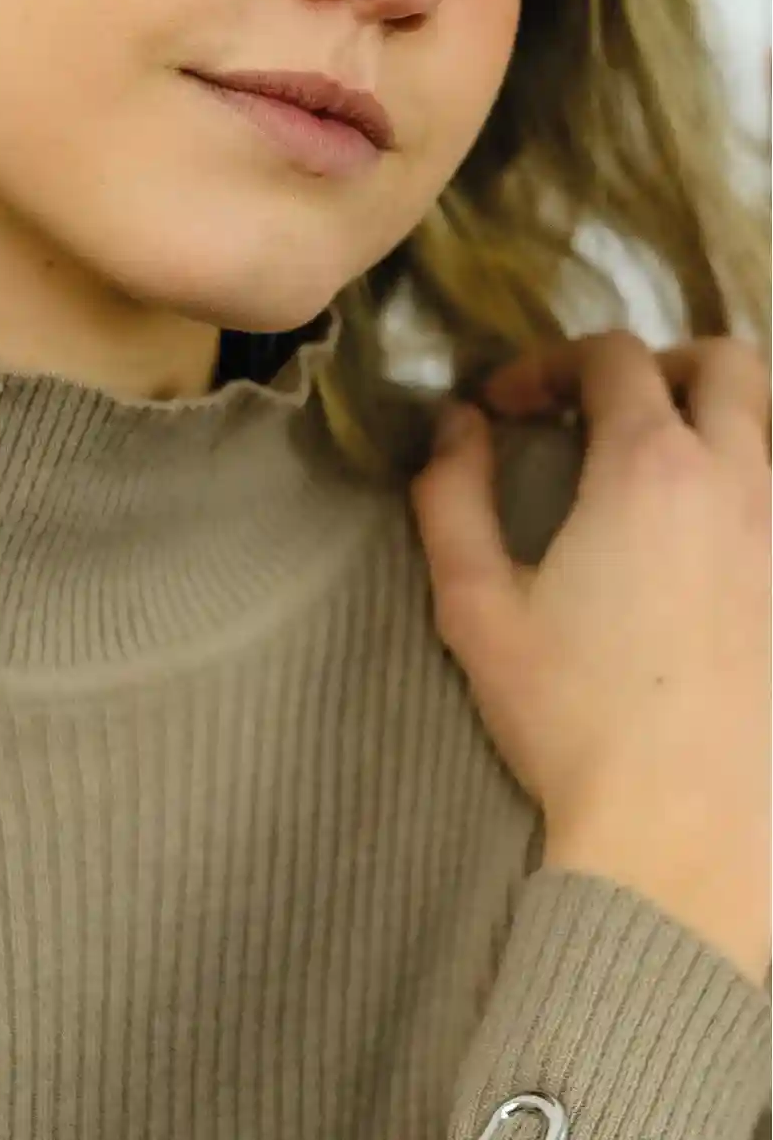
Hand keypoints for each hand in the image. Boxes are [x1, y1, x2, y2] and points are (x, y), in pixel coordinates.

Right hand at [409, 330, 771, 983]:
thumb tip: (455, 424)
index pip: (612, 356)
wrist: (683, 836)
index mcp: (649, 466)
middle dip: (659, 366)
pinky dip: (756, 486)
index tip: (508, 410)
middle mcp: (739, 479)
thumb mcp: (475, 606)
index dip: (549, 364)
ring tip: (675, 464)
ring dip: (723, 415)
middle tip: (607, 416)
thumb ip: (451, 496)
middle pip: (724, 362)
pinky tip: (719, 535)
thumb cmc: (571, 720)